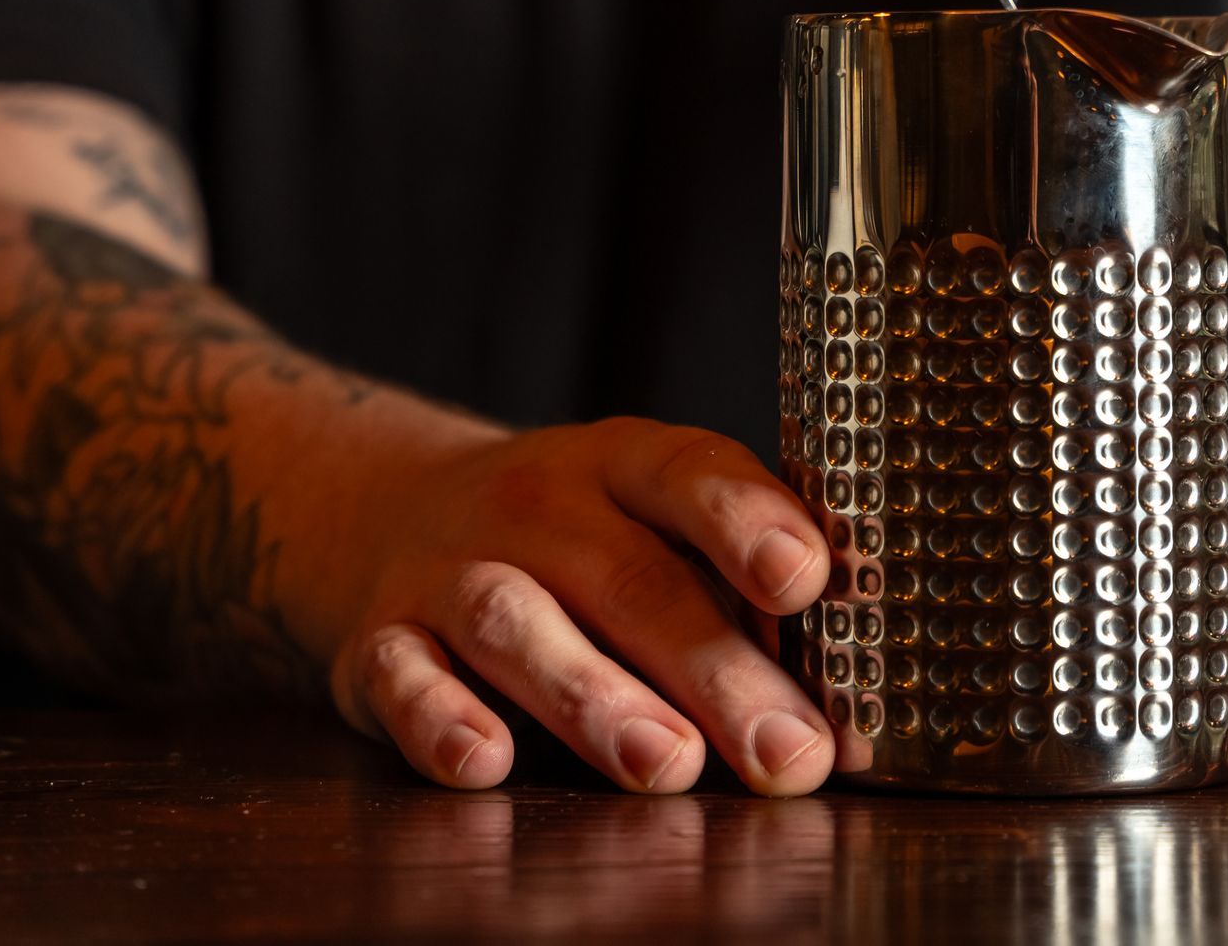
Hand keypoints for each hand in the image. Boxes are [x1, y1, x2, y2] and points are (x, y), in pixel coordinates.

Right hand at [325, 416, 832, 796]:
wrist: (397, 510)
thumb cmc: (577, 539)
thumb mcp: (651, 524)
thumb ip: (737, 589)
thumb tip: (845, 693)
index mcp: (620, 463)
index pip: (689, 471)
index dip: (749, 519)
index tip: (808, 577)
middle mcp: (536, 505)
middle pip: (627, 577)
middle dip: (714, 669)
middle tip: (784, 750)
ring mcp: (452, 569)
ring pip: (516, 622)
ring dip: (595, 696)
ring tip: (670, 763)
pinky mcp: (382, 642)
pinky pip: (403, 676)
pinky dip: (440, 719)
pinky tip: (488, 761)